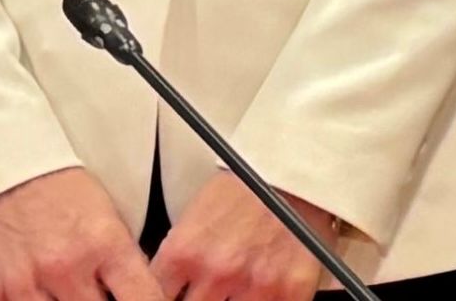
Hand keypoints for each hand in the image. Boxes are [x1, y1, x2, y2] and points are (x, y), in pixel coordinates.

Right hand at [0, 167, 168, 300]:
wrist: (2, 170)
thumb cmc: (60, 190)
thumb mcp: (107, 216)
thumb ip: (122, 261)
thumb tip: (141, 294)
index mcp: (104, 244)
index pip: (143, 298)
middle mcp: (67, 267)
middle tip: (99, 292)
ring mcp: (26, 283)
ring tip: (68, 290)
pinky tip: (35, 293)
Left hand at [149, 170, 351, 300]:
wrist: (298, 168)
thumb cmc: (247, 185)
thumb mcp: (194, 216)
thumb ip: (179, 259)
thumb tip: (169, 288)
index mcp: (184, 252)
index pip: (157, 295)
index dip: (167, 295)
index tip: (173, 293)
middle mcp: (215, 272)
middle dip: (200, 298)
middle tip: (211, 287)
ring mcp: (254, 285)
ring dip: (233, 300)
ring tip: (239, 284)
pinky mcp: (291, 289)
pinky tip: (264, 290)